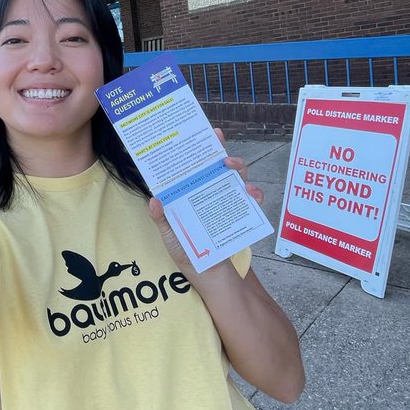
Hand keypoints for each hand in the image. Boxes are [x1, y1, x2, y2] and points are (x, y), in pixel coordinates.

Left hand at [147, 128, 262, 274]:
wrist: (209, 276)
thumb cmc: (187, 253)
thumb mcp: (170, 236)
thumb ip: (162, 220)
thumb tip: (154, 200)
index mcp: (192, 194)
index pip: (197, 167)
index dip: (204, 149)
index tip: (210, 133)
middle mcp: (211, 194)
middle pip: (220, 168)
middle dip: (224, 154)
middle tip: (223, 154)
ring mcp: (227, 203)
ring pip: (237, 179)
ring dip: (239, 170)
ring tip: (234, 168)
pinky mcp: (241, 215)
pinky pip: (251, 202)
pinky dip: (254, 195)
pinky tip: (252, 194)